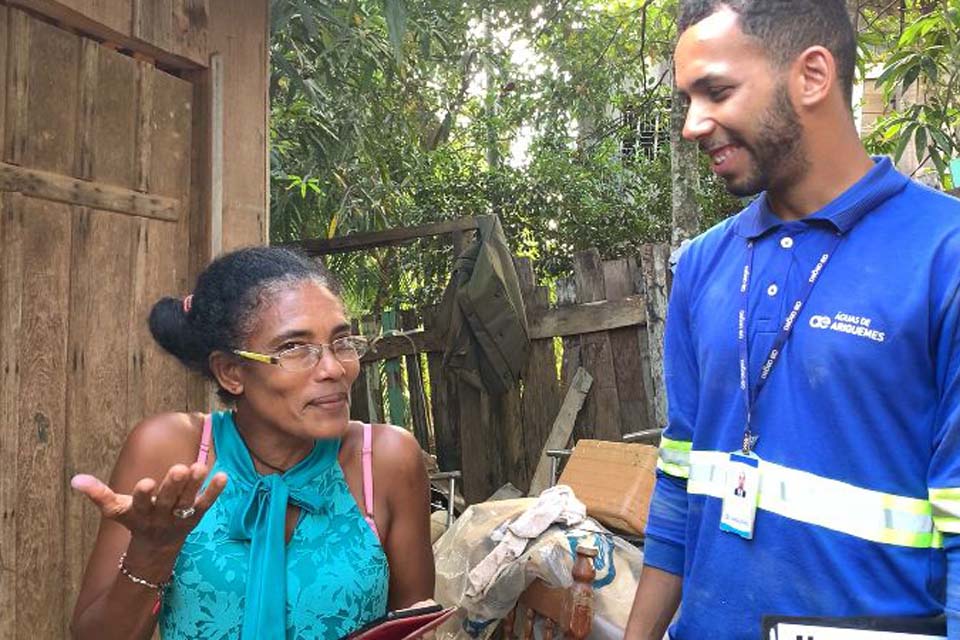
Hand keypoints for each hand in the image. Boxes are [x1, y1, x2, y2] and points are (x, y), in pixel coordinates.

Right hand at [71, 463, 227, 549]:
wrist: (156, 548)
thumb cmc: (136, 520)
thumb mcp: (116, 510)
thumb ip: (98, 494)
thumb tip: (75, 479)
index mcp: (140, 513)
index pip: (140, 504)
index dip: (142, 495)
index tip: (145, 483)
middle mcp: (160, 516)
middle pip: (167, 501)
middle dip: (173, 485)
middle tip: (179, 468)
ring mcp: (180, 517)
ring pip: (188, 501)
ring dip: (195, 485)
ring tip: (201, 466)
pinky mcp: (195, 517)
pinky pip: (206, 504)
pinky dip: (214, 492)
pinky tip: (223, 476)